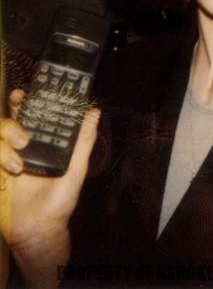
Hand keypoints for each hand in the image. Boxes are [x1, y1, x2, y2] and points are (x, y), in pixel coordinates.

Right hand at [0, 89, 99, 283]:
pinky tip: (12, 171)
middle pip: (11, 118)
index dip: (27, 100)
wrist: (39, 231)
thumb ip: (84, 139)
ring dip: (7, 140)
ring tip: (19, 163)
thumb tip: (95, 111)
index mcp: (43, 142)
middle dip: (14, 109)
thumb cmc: (60, 201)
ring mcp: (7, 158)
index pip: (33, 114)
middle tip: (20, 108)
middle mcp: (23, 147)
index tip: (26, 91)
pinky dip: (1, 156)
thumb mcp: (76, 168)